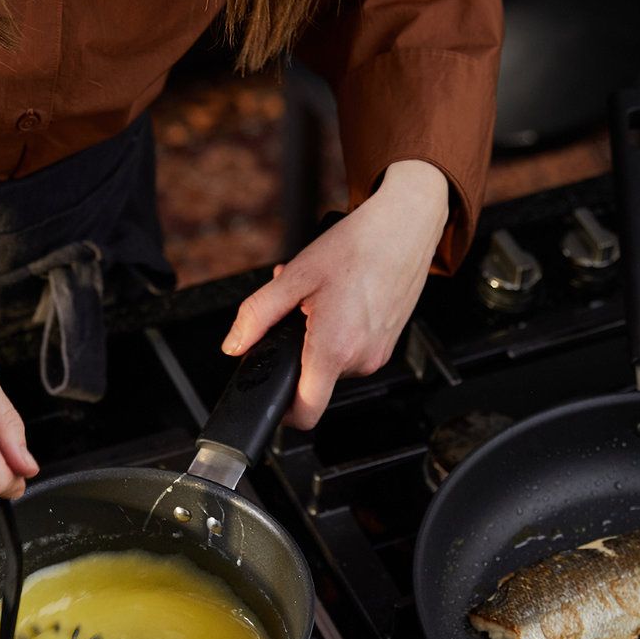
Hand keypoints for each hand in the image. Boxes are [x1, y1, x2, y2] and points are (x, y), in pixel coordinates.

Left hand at [221, 160, 448, 428]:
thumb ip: (257, 316)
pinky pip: (352, 351)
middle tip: (299, 311)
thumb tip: (234, 345)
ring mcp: (377, 354)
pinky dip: (339, 332)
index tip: (271, 397)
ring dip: (318, 337)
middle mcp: (361, 359)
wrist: (406, 226)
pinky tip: (341, 300)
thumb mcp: (294, 277)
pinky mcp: (387, 346)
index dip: (283, 412)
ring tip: (323, 298)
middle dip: (298, 349)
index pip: (306, 411)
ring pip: (332, 363)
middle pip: (315, 379)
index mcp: (335, 348)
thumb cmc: (358, 246)